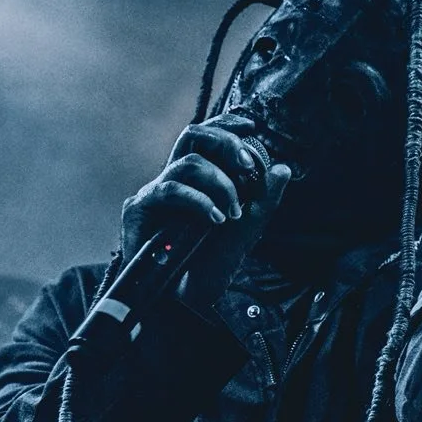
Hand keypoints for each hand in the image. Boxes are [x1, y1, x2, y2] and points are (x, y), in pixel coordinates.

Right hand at [119, 114, 292, 309]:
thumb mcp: (247, 226)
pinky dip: (199, 201)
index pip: (207, 138)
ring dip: (219, 182)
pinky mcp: (139, 209)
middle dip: (224, 143)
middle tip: (247, 164)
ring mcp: (155, 193)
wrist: (188, 296)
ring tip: (232, 211)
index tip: (251, 126)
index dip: (225, 125)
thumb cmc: (212, 260)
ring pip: (187, 163)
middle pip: (193, 136)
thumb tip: (282, 168)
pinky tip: (215, 218)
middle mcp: (174, 179)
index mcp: (197, 179)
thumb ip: (264, 198)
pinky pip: (171, 190)